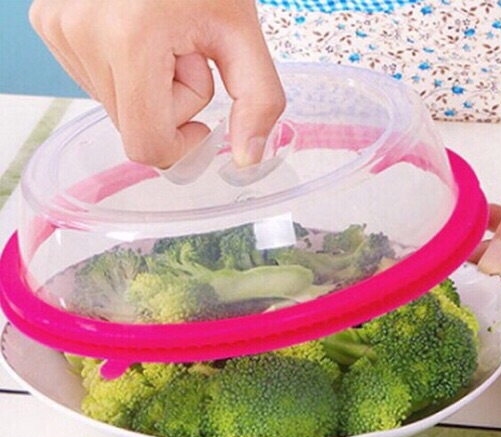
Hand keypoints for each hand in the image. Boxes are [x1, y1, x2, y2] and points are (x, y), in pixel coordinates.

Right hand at [30, 0, 285, 167]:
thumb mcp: (243, 35)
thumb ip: (259, 101)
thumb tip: (248, 158)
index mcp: (130, 39)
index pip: (148, 145)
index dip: (181, 143)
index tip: (201, 119)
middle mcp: (83, 33)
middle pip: (133, 128)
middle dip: (168, 104)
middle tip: (182, 52)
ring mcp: (59, 26)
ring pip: (114, 107)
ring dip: (146, 87)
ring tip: (159, 36)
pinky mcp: (48, 22)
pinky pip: (95, 82)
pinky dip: (123, 71)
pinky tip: (136, 31)